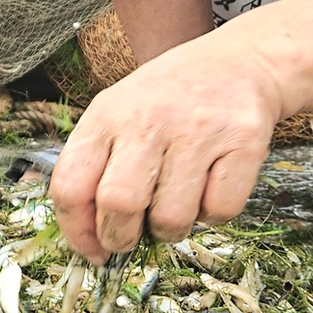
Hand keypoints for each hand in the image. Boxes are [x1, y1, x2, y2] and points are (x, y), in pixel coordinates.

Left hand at [50, 28, 284, 263]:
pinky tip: (210, 187)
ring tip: (175, 205)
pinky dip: (213, 215)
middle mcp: (149, 119)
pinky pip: (219, 211)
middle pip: (118, 204)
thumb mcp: (119, 113)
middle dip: (121, 237)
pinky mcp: (242, 141)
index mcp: (107, 114)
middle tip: (131, 239)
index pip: (71, 185)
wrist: (240, 62)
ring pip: (171, 217)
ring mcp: (198, 129)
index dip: (76, 231)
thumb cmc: (169, 100)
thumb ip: (97, 166)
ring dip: (171, 230)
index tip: (93, 250)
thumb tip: (89, 239)